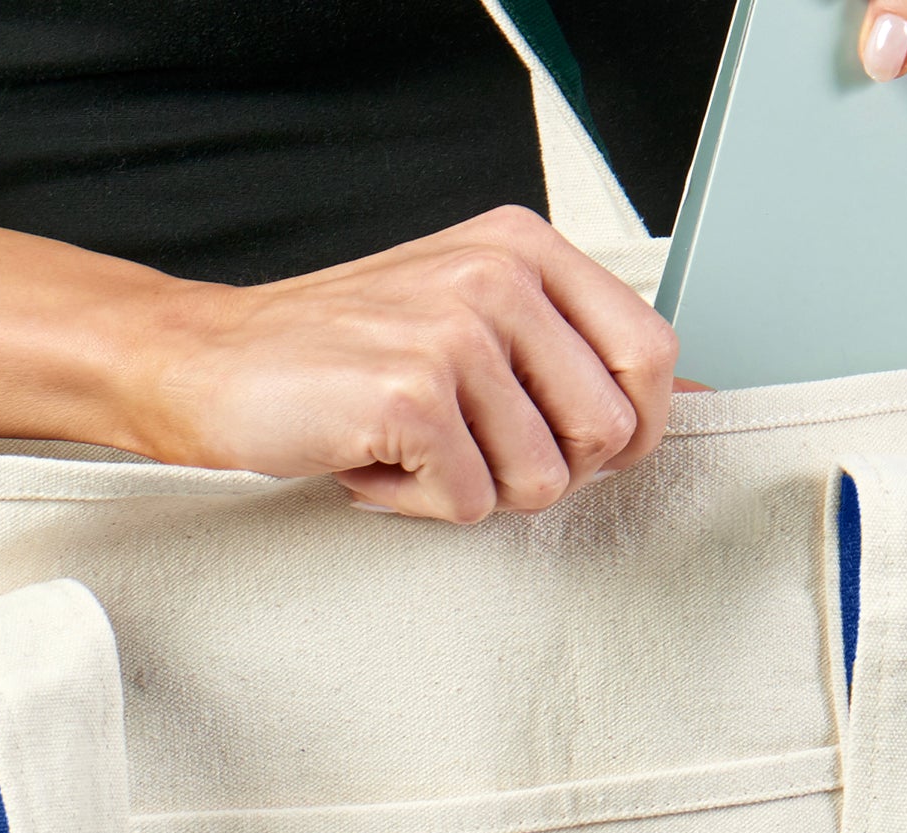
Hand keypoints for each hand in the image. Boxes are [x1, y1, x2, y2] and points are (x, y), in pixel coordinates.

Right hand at [124, 206, 679, 524]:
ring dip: (472, 493)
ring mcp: (456, 333)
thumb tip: (696, 399)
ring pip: (541, 484)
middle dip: (547, 473)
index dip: (627, 431)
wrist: (211, 365)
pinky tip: (373, 464)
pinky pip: (471, 506)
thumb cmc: (341, 359)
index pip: (651, 356)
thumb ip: (569, 351)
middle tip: (471, 452)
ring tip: (412, 450)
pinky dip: (418, 508)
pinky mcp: (413, 396)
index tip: (564, 446)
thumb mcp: (469, 323)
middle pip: (610, 433)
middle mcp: (500, 277)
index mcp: (525, 250)